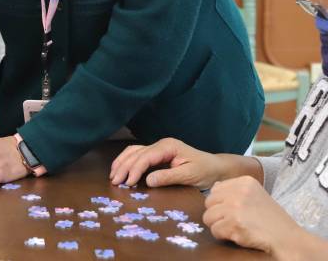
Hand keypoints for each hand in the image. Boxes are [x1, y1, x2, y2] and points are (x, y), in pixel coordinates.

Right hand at [109, 137, 224, 187]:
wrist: (214, 168)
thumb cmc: (204, 171)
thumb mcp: (188, 175)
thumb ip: (168, 177)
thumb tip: (147, 181)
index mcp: (168, 146)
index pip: (145, 156)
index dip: (135, 169)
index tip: (127, 183)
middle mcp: (161, 144)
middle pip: (136, 153)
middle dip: (124, 167)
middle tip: (115, 182)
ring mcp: (158, 148)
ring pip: (133, 151)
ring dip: (121, 163)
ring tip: (113, 176)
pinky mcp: (157, 155)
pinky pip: (137, 155)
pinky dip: (127, 161)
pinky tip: (120, 169)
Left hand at [203, 176, 306, 257]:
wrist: (287, 238)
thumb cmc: (272, 219)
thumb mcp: (256, 195)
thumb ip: (235, 190)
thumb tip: (214, 187)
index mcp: (245, 181)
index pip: (216, 189)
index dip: (221, 203)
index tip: (233, 211)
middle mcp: (239, 191)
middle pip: (209, 202)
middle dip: (217, 214)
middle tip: (231, 222)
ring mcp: (236, 206)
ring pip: (208, 217)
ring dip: (218, 226)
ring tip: (234, 228)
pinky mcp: (234, 223)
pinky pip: (215, 230)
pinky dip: (223, 236)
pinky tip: (236, 235)